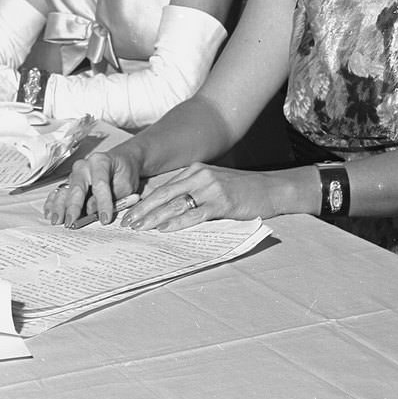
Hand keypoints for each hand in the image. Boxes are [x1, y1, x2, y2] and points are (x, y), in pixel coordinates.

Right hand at [43, 147, 141, 227]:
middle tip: (71, 222)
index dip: (103, 203)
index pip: (100, 184)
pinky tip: (49, 213)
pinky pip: (58, 193)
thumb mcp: (126, 184)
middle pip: (77, 188)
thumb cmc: (124, 172)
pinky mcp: (69, 183)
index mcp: (100, 162)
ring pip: (64, 191)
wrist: (121, 161)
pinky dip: (52, 203)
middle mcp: (84, 166)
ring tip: (56, 221)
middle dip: (73, 207)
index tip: (105, 219)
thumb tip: (92, 209)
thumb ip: (113, 195)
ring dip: (59, 207)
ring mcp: (74, 174)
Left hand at [119, 163, 286, 232]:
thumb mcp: (214, 185)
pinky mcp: (222, 202)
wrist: (271, 189)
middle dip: (142, 209)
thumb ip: (193, 193)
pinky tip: (165, 228)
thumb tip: (168, 211)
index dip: (144, 201)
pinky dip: (178, 221)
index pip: (163, 187)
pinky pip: (195, 213)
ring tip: (139, 227)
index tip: (129, 214)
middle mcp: (200, 175)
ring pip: (175, 203)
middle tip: (126, 223)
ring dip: (154, 217)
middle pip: (164, 194)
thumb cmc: (242, 190)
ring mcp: (211, 188)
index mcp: (195, 170)